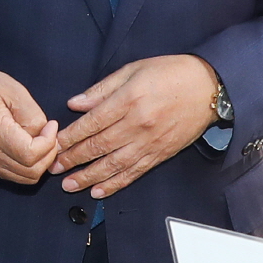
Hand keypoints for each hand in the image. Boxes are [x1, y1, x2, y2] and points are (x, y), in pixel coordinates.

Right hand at [0, 65, 58, 185]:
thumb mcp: (12, 89)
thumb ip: (33, 114)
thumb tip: (44, 135)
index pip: (31, 154)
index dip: (49, 143)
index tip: (50, 125)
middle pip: (31, 172)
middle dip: (48, 155)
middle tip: (48, 134)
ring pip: (25, 178)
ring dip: (39, 162)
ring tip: (39, 140)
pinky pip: (14, 176)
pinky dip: (27, 166)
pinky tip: (26, 146)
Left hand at [53, 55, 220, 199]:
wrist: (209, 87)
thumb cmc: (170, 73)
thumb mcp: (133, 70)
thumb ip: (102, 89)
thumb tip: (75, 104)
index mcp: (128, 101)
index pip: (91, 123)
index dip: (69, 137)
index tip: (53, 145)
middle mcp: (138, 125)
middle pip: (99, 146)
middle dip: (73, 159)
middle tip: (53, 168)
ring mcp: (150, 142)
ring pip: (114, 165)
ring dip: (89, 177)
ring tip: (70, 185)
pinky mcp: (161, 154)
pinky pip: (134, 172)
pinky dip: (116, 184)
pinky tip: (100, 191)